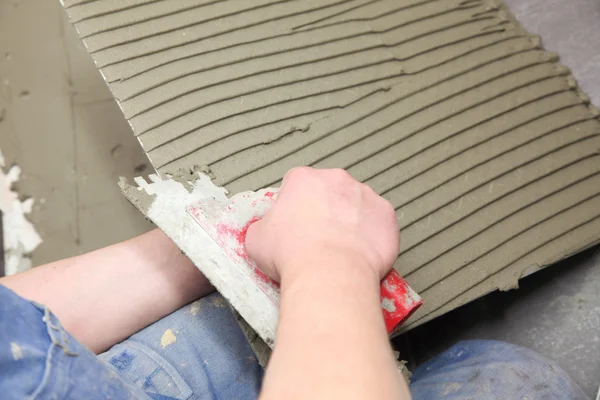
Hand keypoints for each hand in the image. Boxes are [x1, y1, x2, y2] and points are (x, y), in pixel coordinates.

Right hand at [245, 167, 399, 283]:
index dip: (296, 207)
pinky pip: (380, 223)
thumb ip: (263, 226)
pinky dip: (373, 236)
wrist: (329, 275)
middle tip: (320, 238)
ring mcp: (365, 195)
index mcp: (303, 179)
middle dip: (326, 210)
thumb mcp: (256, 239)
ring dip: (351, 221)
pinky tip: (361, 254)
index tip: (296, 226)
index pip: (298, 185)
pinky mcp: (386, 215)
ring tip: (342, 249)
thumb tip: (266, 230)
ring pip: (357, 205)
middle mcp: (336, 180)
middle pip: (331, 191)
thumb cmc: (291, 255)